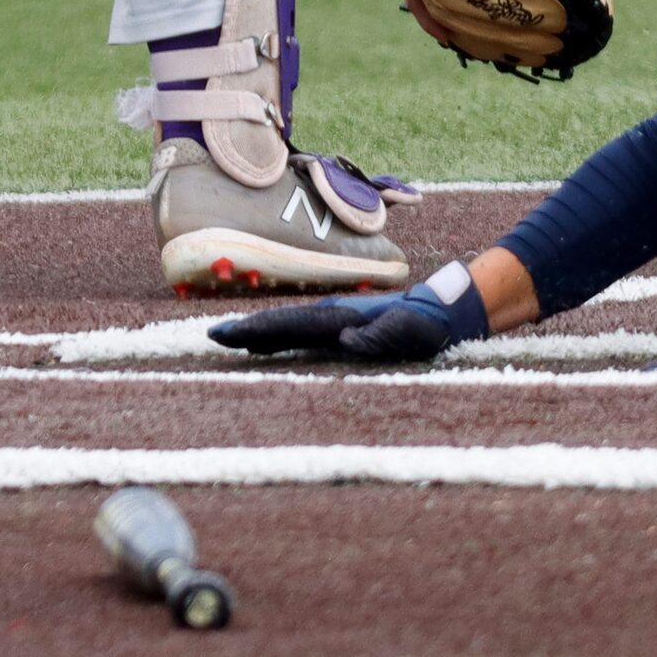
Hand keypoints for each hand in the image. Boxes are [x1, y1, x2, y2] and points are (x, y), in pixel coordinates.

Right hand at [209, 283, 476, 361]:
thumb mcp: (412, 331)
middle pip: (280, 324)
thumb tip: (346, 340)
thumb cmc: (429, 324)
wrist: (444, 309)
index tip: (224, 334)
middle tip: (212, 338)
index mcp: (340, 317)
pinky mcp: (341, 329)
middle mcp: (332, 316)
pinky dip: (277, 339)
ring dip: (258, 334)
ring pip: (287, 329)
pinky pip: (300, 335)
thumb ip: (381, 336)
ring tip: (230, 341)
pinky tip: (266, 347)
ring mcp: (335, 321)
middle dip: (246, 330)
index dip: (255, 330)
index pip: (289, 325)